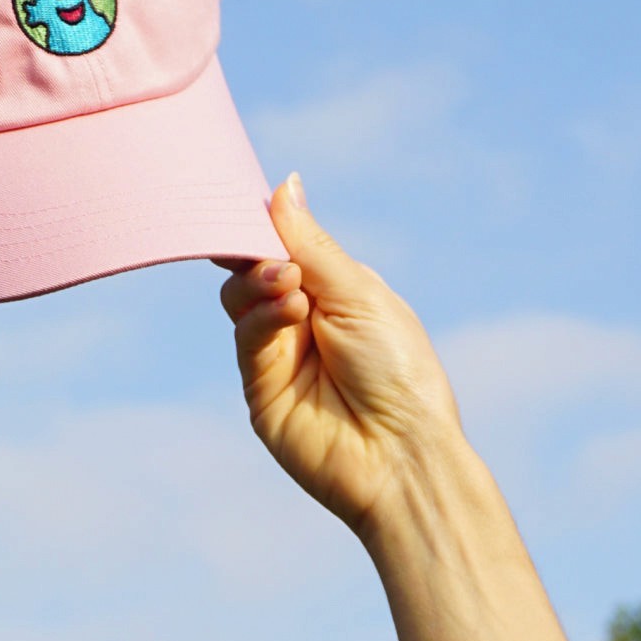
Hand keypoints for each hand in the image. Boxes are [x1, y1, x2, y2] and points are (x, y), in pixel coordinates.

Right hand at [214, 174, 465, 541]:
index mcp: (334, 289)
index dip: (263, 223)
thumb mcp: (359, 292)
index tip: (243, 200)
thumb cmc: (399, 372)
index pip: (284, 244)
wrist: (402, 457)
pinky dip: (262, 313)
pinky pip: (245, 334)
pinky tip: (290, 311)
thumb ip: (310, 243)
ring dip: (259, 279)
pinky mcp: (258, 384)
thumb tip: (285, 183)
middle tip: (271, 249)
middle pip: (251, 265)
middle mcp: (301, 316)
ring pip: (238, 296)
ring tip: (289, 285)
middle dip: (254, 248)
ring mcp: (277, 351)